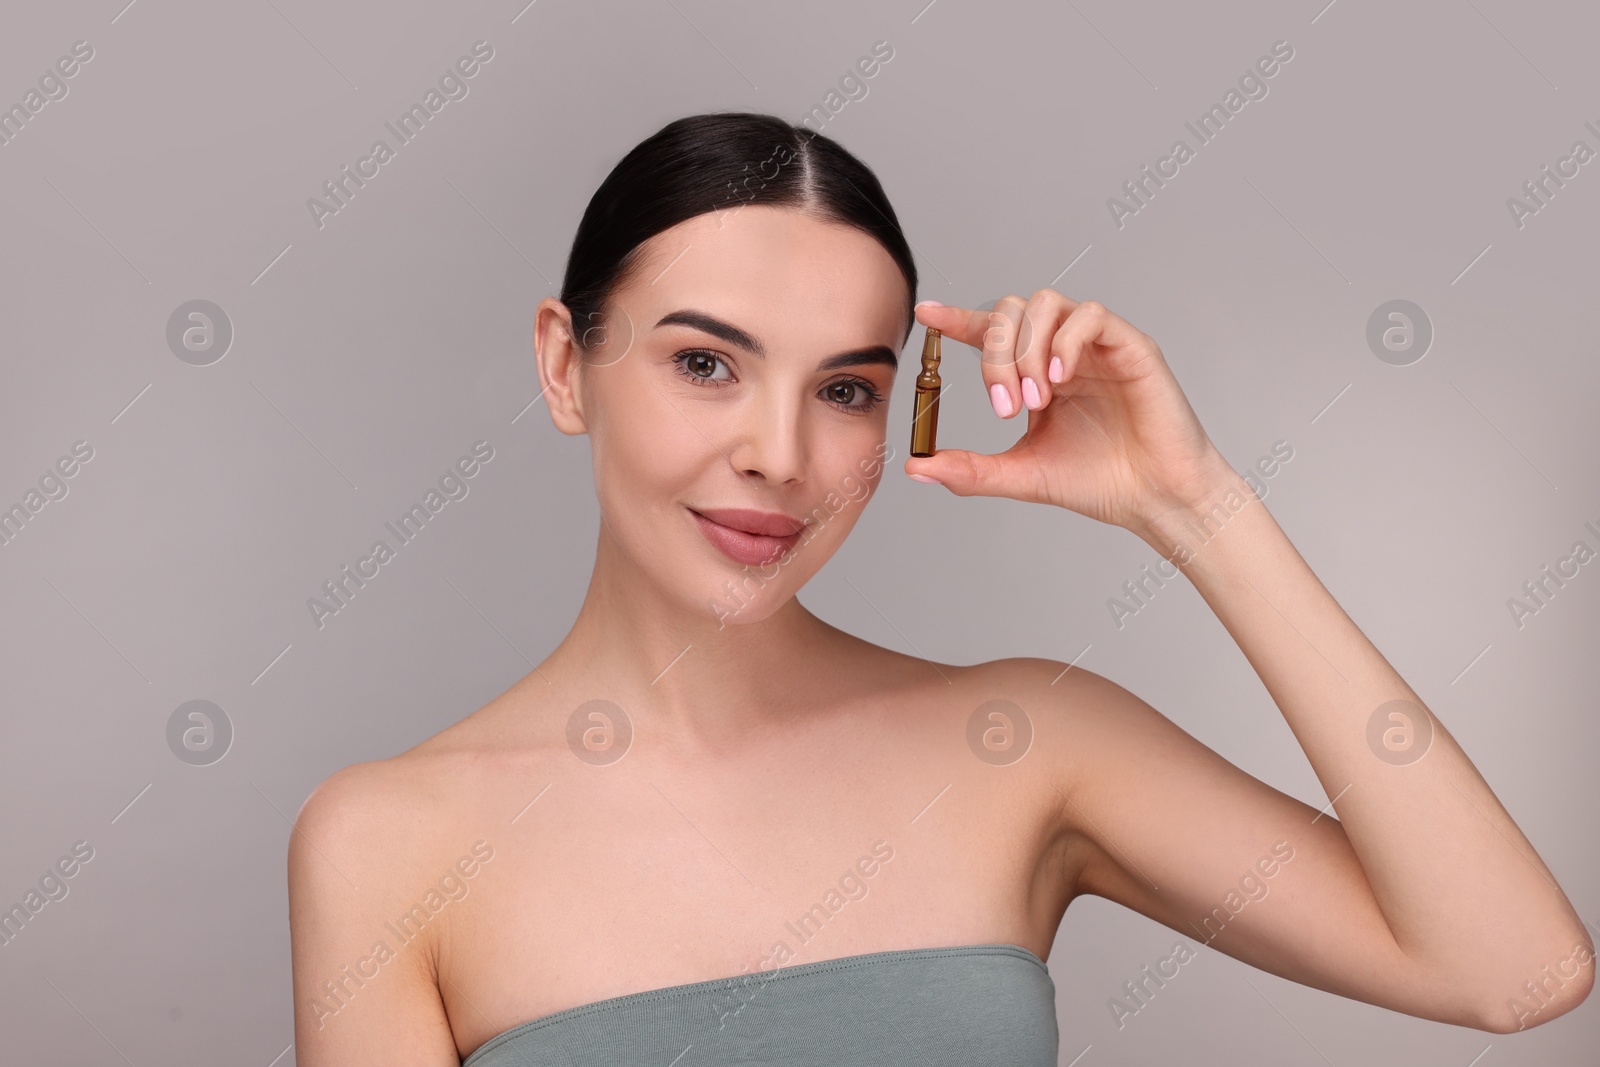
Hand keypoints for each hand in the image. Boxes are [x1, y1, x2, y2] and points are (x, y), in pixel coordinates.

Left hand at [905, 292, 1232, 534]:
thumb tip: (916, 467)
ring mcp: (1096, 346)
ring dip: (1028, 349)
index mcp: (1035, 374)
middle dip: (997, 353)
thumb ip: (970, 469)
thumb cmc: (1097, 482)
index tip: (927, 315)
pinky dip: (1065, 342)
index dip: (958, 320)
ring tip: (1035, 398)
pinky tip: (1059, 380)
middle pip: (1012, 312)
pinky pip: (1090, 315)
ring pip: (1047, 304)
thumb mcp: (1020, 475)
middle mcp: (1062, 352)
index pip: (992, 333)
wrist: (1153, 499)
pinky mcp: (1130, 345)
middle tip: (1005, 404)